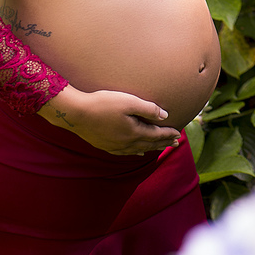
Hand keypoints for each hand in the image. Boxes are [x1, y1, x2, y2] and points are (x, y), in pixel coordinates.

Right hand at [41, 85, 181, 155]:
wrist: (76, 113)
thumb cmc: (103, 103)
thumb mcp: (129, 101)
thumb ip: (148, 109)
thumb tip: (165, 116)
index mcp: (134, 132)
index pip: (157, 134)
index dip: (168, 134)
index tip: (178, 134)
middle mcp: (127, 143)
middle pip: (150, 144)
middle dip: (164, 142)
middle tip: (176, 143)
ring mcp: (115, 146)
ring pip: (139, 149)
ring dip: (153, 148)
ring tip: (162, 148)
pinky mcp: (105, 146)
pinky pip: (126, 152)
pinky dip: (137, 151)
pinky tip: (139, 151)